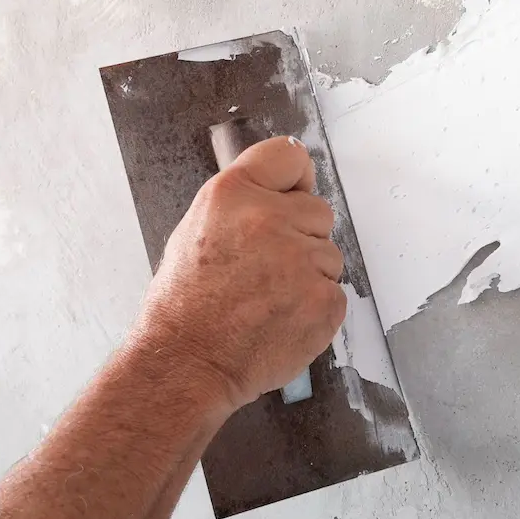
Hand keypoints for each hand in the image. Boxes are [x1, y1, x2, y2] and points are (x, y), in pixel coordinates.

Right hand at [132, 136, 346, 413]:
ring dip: (308, 274)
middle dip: (301, 235)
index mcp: (233, 194)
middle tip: (266, 268)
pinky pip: (334, 292)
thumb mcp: (197, 229)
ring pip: (328, 254)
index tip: (292, 195)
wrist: (188, 362)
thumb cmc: (185, 304)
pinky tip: (280, 318)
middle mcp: (269, 219)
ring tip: (267, 298)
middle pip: (318, 209)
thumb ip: (243, 203)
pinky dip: (315, 307)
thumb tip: (286, 190)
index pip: (290, 156)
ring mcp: (301, 260)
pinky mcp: (323, 300)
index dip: (294, 180)